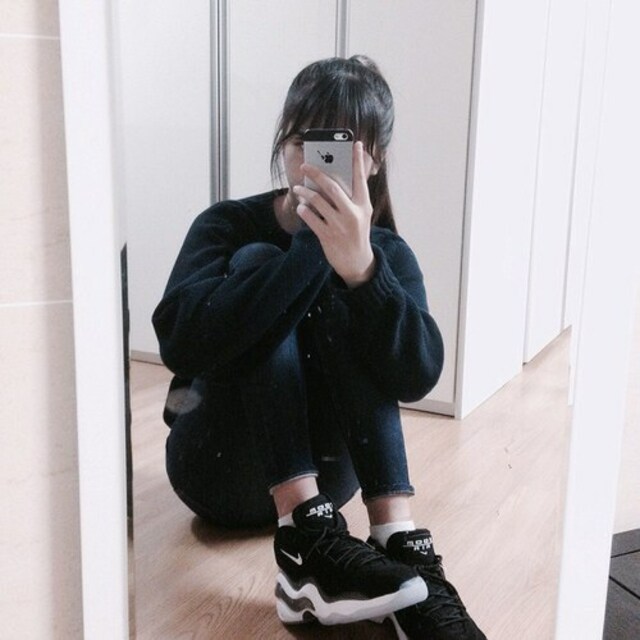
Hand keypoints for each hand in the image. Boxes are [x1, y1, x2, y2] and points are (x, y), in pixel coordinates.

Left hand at [293, 141, 375, 287]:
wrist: (357, 262)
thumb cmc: (357, 233)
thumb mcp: (362, 214)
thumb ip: (353, 197)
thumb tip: (336, 176)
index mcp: (364, 205)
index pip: (361, 178)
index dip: (358, 160)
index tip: (355, 143)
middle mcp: (353, 214)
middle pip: (332, 187)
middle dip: (316, 173)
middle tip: (305, 166)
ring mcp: (340, 226)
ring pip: (318, 201)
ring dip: (305, 192)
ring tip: (298, 188)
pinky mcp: (328, 237)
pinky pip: (311, 218)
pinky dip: (304, 210)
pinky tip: (301, 207)